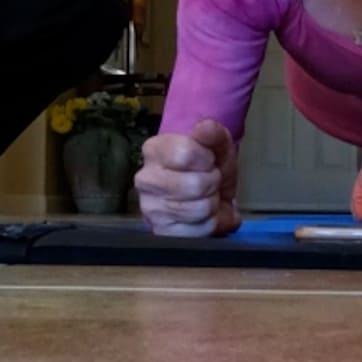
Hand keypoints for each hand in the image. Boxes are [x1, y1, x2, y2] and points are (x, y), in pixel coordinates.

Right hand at [136, 119, 240, 236]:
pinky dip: (209, 224)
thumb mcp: (216, 143)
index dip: (207, 159)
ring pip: (200, 209)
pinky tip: (202, 215)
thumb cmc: (207, 164)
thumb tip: (204, 129)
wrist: (205, 190)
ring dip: (213, 203)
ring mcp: (150, 208)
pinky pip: (198, 231)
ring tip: (205, 196)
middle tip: (209, 181)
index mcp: (154, 150)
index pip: (186, 154)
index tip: (208, 160)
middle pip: (195, 185)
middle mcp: (145, 179)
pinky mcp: (161, 232)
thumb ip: (212, 132)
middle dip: (213, 182)